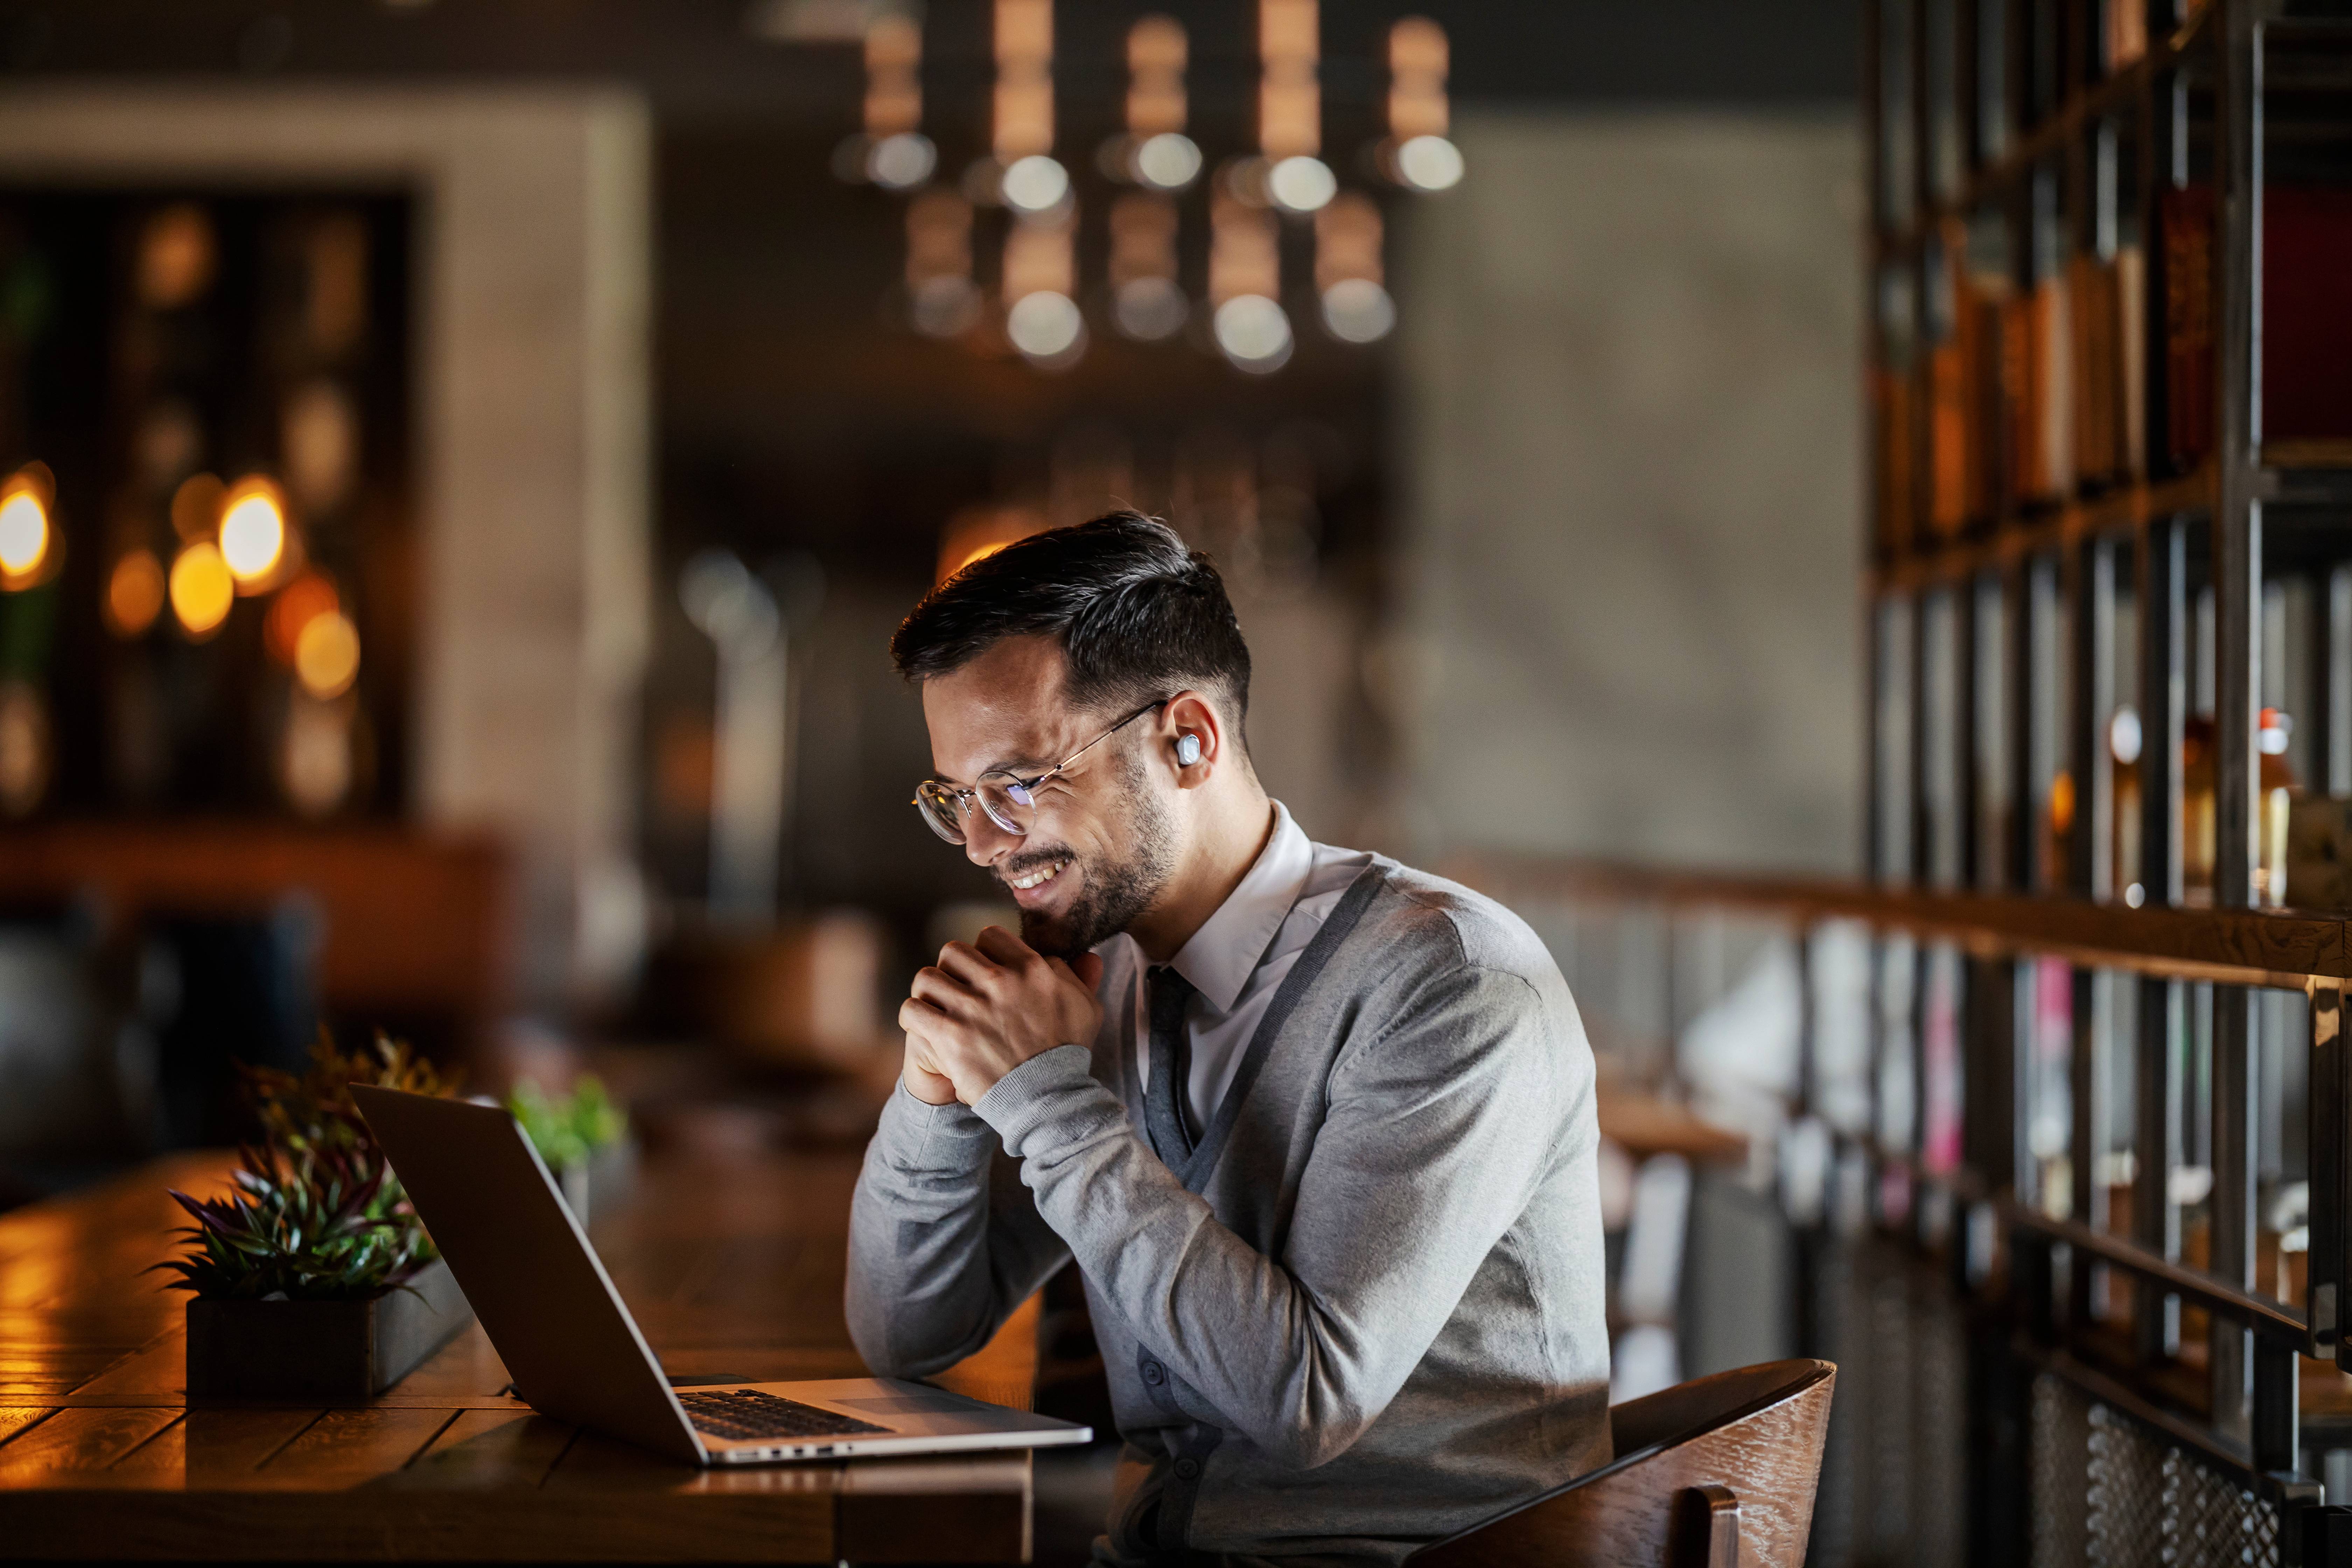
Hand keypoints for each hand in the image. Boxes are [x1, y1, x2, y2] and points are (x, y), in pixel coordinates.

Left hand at [898, 927, 1105, 1106]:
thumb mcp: (1085, 1008)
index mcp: (1031, 968)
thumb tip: (1084, 954)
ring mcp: (971, 1007)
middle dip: (952, 970)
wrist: (1048, 1099)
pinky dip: (914, 1017)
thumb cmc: (1067, 1054)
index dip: (983, 953)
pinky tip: (926, 1027)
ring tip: (936, 1008)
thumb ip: (1077, 975)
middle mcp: (999, 981)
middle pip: (953, 952)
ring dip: (929, 993)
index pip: (990, 937)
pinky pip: (912, 1009)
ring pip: (927, 977)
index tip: (983, 973)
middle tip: (956, 991)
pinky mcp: (949, 1035)